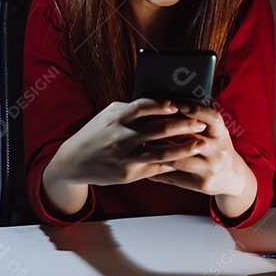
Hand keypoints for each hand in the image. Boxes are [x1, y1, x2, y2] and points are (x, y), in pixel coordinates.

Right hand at [42, 98, 207, 216]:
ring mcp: (126, 156)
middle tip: (201, 123)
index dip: (165, 106)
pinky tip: (185, 160)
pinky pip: (155, 167)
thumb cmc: (96, 134)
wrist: (74, 161)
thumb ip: (131, 108)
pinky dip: (171, 163)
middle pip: (160, 129)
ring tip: (201, 143)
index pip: (145, 106)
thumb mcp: (109, 115)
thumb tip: (160, 102)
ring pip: (163, 151)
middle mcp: (123, 136)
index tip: (181, 105)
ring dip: (185, 147)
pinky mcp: (129, 174)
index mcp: (118, 117)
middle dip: (185, 125)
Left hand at [146, 103, 256, 219]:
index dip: (195, 110)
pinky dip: (157, 169)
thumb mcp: (214, 132)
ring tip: (141, 142)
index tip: (177, 103)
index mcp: (222, 133)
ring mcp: (210, 168)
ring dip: (158, 150)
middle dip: (166, 129)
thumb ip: (198, 120)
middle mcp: (218, 150)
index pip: (212, 118)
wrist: (231, 177)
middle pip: (189, 137)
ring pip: (178, 158)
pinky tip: (143, 162)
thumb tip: (172, 102)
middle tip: (146, 122)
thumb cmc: (215, 147)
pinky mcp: (201, 183)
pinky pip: (175, 175)